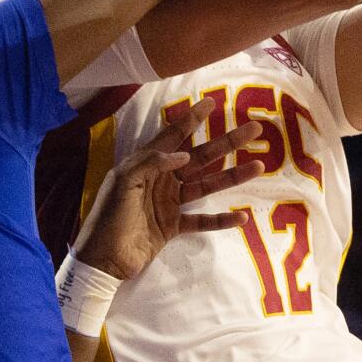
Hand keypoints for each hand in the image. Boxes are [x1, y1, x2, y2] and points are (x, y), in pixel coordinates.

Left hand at [73, 99, 263, 281]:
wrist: (103, 259)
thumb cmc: (108, 216)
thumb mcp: (124, 182)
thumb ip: (151, 163)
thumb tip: (183, 154)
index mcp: (147, 164)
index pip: (174, 135)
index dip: (193, 118)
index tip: (213, 102)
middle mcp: (163, 179)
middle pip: (201, 156)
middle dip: (227, 143)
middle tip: (253, 129)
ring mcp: (170, 203)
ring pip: (207, 185)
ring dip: (232, 176)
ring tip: (258, 165)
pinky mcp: (174, 226)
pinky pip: (203, 220)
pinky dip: (221, 219)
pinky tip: (241, 215)